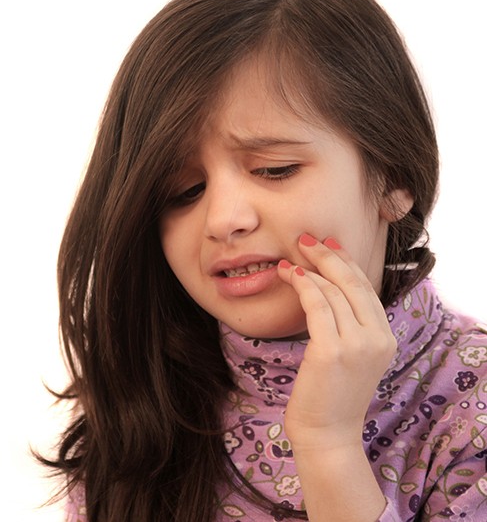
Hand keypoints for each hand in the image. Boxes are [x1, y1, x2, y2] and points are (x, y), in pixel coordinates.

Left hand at [277, 233, 396, 450]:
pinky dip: (302, 285)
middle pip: (353, 283)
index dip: (346, 261)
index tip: (328, 244)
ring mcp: (357, 345)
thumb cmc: (331, 393)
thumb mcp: (352, 356)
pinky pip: (316, 305)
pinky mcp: (332, 351)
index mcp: (385, 338)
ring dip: (308, 270)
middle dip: (328, 256)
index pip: (366, 288)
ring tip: (289, 261)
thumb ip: (350, 325)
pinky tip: (289, 275)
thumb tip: (329, 287)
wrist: (326, 434)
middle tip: (306, 239)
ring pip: (332, 291)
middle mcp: (378, 339)